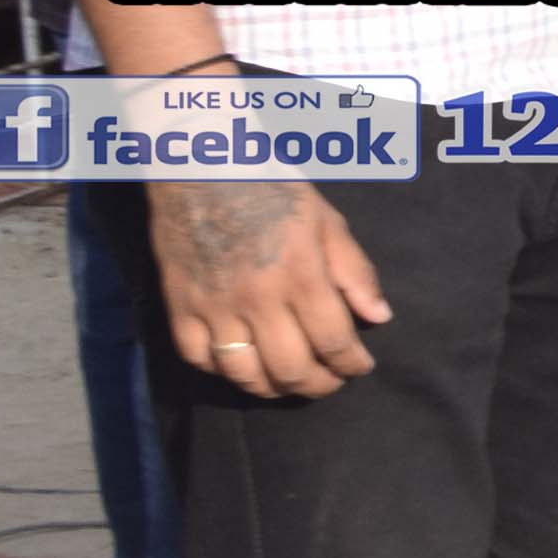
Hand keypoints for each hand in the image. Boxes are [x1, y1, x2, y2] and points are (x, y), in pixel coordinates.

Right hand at [153, 175, 390, 397]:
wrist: (202, 168)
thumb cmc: (273, 188)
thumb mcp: (328, 221)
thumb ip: (355, 272)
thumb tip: (379, 318)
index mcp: (300, 274)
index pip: (333, 341)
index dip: (352, 365)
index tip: (360, 368)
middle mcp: (256, 298)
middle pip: (291, 368)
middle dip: (319, 385)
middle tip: (331, 381)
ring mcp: (214, 306)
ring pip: (243, 374)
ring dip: (273, 389)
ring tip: (291, 384)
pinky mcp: (179, 306)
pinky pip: (198, 358)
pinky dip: (222, 372)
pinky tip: (243, 368)